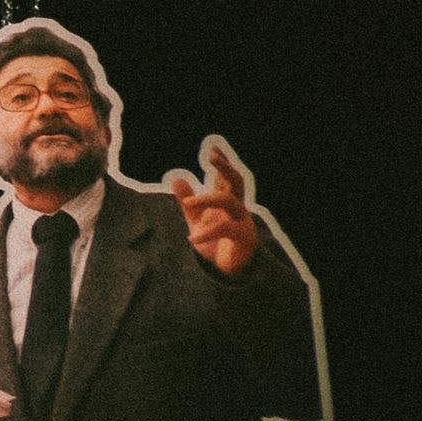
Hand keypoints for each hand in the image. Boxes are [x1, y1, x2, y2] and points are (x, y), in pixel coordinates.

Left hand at [167, 138, 257, 275]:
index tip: (213, 147)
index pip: (225, 178)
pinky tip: (192, 238)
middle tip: (211, 157)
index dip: (222, 162)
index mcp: (226, 203)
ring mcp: (243, 221)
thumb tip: (177, 178)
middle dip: (225, 168)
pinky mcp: (244, 238)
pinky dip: (207, 232)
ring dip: (207, 199)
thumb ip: (189, 202)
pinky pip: (226, 229)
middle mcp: (237, 209)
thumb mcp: (197, 221)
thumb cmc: (214, 245)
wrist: (227, 272)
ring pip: (230, 201)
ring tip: (188, 204)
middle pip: (236, 182)